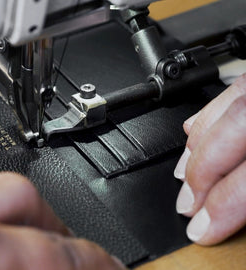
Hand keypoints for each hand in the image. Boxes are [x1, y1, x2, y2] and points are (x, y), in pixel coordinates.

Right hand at [174, 73, 245, 244]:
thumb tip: (232, 214)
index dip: (220, 208)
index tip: (202, 228)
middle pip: (225, 139)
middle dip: (199, 177)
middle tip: (186, 205)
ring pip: (220, 112)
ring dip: (195, 148)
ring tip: (184, 177)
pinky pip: (226, 91)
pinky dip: (203, 117)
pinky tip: (193, 132)